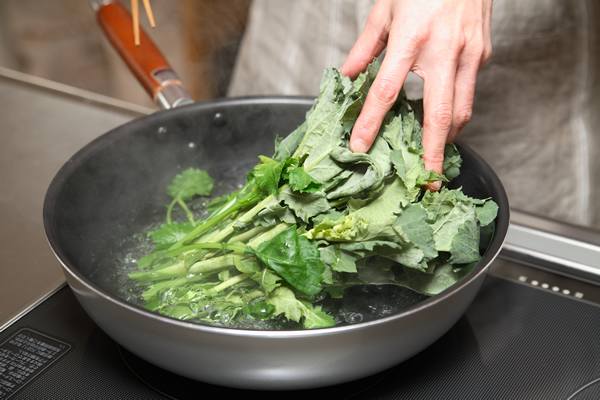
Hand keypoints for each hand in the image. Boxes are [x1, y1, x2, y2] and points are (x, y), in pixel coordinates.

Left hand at [341, 0, 492, 189]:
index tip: (360, 147)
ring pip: (462, 109)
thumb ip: (365, 48)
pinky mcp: (483, 53)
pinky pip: (469, 90)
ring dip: (448, 138)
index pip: (386, 91)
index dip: (370, 123)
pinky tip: (444, 117)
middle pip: (438, 115)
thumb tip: (347, 77)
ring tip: (435, 158)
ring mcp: (470, 53)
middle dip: (433, 154)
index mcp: (411, 38)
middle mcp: (444, 50)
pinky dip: (456, 109)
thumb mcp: (385, 9)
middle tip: (429, 182)